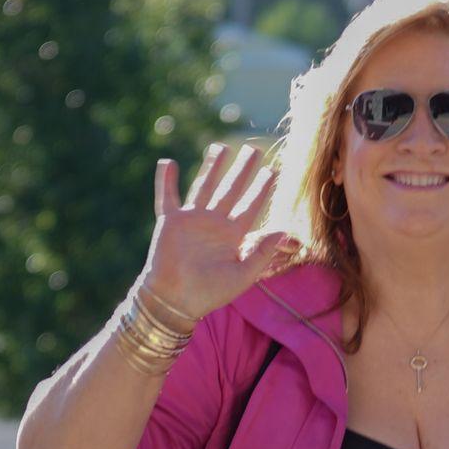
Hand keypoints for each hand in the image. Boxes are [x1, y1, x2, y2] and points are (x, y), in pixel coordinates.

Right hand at [143, 142, 300, 321]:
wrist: (176, 301)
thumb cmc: (210, 293)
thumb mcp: (242, 276)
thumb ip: (262, 253)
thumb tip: (283, 230)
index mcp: (233, 236)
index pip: (251, 206)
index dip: (262, 189)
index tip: (273, 171)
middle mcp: (214, 223)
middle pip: (231, 190)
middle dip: (242, 170)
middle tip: (254, 149)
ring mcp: (192, 220)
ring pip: (204, 186)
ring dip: (211, 167)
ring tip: (220, 147)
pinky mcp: (170, 222)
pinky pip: (167, 196)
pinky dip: (166, 180)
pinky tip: (167, 162)